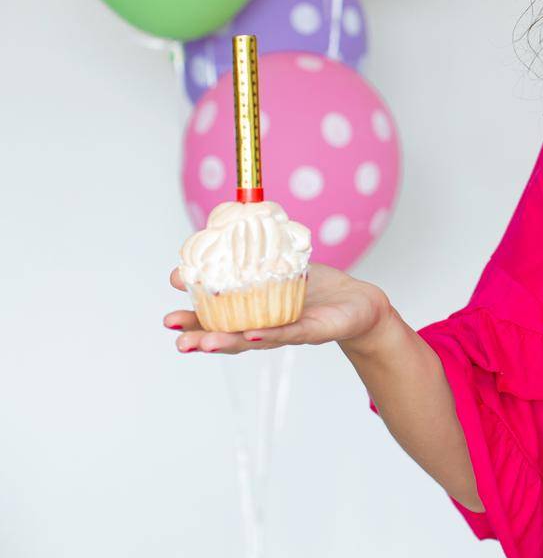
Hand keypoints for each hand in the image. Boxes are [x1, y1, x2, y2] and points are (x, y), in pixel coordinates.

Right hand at [164, 262, 392, 353]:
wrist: (356, 303)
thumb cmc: (315, 287)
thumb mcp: (283, 263)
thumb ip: (257, 248)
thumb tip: (233, 215)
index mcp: (250, 313)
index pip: (213, 314)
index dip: (192, 304)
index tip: (173, 283)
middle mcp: (261, 327)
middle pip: (223, 335)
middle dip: (196, 336)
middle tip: (172, 330)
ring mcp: (284, 332)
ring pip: (248, 340)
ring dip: (223, 341)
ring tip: (200, 342)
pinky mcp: (310, 332)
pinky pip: (287, 334)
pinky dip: (268, 335)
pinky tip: (250, 335)